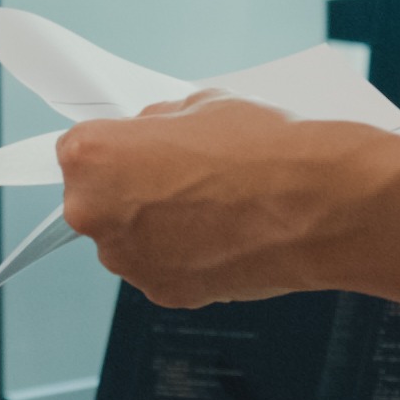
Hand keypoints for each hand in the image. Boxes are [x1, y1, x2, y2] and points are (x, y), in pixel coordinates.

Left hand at [57, 90, 399, 309]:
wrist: (320, 203)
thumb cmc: (264, 148)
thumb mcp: (201, 104)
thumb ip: (159, 125)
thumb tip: (152, 137)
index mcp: (91, 157)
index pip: (79, 150)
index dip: (118, 149)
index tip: (144, 152)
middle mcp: (95, 213)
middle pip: (98, 198)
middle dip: (132, 189)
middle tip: (183, 179)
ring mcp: (128, 261)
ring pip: (129, 238)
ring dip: (156, 227)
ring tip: (213, 209)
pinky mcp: (164, 294)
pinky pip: (161, 268)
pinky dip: (184, 257)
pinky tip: (225, 237)